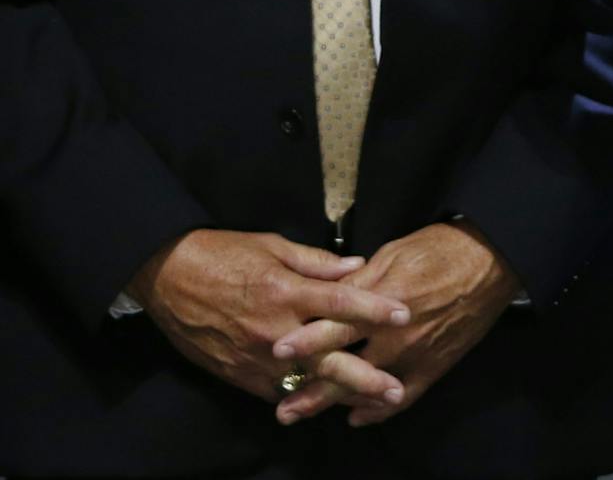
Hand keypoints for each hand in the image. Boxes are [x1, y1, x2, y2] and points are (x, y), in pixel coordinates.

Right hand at [129, 229, 410, 404]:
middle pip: (328, 358)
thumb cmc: (223, 253)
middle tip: (395, 389)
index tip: (405, 315)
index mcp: (286, 291)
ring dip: (337, 394)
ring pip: (304, 382)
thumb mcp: (273, 246)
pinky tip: (323, 402)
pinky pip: (276, 390)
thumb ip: (318, 262)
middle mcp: (274, 329)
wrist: (167, 277)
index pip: (341, 302)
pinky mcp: (237, 373)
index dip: (375, 309)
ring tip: (370, 405)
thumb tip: (358, 267)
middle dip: (364, 376)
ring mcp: (255, 356)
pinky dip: (300, 395)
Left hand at [271, 222, 520, 426]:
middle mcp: (394, 333)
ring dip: (334, 403)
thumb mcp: (392, 254)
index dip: (305, 341)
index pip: (335, 326)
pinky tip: (356, 416)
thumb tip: (328, 295)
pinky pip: (402, 398)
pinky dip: (377, 411)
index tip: (277, 353)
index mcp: (381, 301)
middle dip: (310, 390)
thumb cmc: (439, 250)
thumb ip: (358, 280)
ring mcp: (414, 354)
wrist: (490, 261)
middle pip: (344, 367)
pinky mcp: (434, 366)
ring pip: (367, 388)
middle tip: (282, 408)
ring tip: (305, 414)